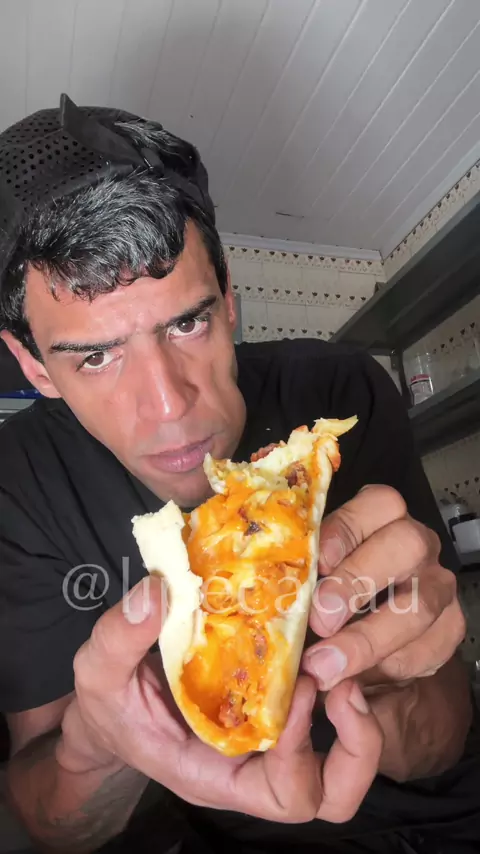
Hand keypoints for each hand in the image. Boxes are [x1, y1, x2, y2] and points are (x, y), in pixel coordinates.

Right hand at [58, 576, 382, 823]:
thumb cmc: (111, 702)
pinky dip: (335, 673)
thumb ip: (120, 636)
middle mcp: (253, 764)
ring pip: (341, 756)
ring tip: (342, 653)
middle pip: (330, 792)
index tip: (301, 691)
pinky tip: (323, 631)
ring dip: (355, 710)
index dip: (303, 752)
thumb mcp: (99, 670)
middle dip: (356, 745)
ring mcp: (269, 737)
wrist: (114, 705)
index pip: (285, 796)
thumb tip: (157, 592)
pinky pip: (324, 706)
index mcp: (216, 774)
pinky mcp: (274, 703)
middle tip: (343, 682)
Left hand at [302, 485, 465, 693]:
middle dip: (359, 582)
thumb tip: (267, 590)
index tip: (317, 563)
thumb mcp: (312, 573)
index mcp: (382, 515)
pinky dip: (392, 667)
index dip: (346, 531)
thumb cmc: (329, 591)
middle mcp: (416, 543)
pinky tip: (359, 675)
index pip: (377, 505)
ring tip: (326, 665)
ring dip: (370, 639)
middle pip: (406, 546)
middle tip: (320, 618)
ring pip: (421, 604)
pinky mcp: (449, 626)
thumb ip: (300, 573)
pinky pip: (431, 647)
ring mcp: (438, 583)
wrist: (367, 635)